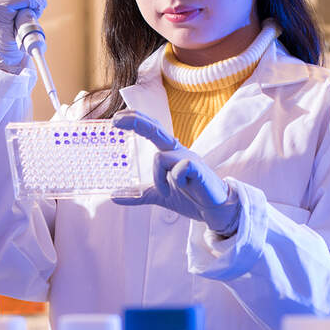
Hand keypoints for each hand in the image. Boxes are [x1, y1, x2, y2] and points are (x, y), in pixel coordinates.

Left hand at [111, 110, 240, 234]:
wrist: (215, 210)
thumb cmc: (191, 197)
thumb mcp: (158, 195)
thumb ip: (138, 194)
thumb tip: (113, 197)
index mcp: (171, 153)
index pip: (152, 129)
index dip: (136, 120)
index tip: (115, 119)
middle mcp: (178, 151)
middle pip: (155, 129)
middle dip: (136, 122)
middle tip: (115, 121)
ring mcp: (189, 158)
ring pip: (160, 156)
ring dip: (157, 177)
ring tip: (164, 191)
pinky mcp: (198, 169)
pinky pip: (179, 168)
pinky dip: (173, 180)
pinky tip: (180, 189)